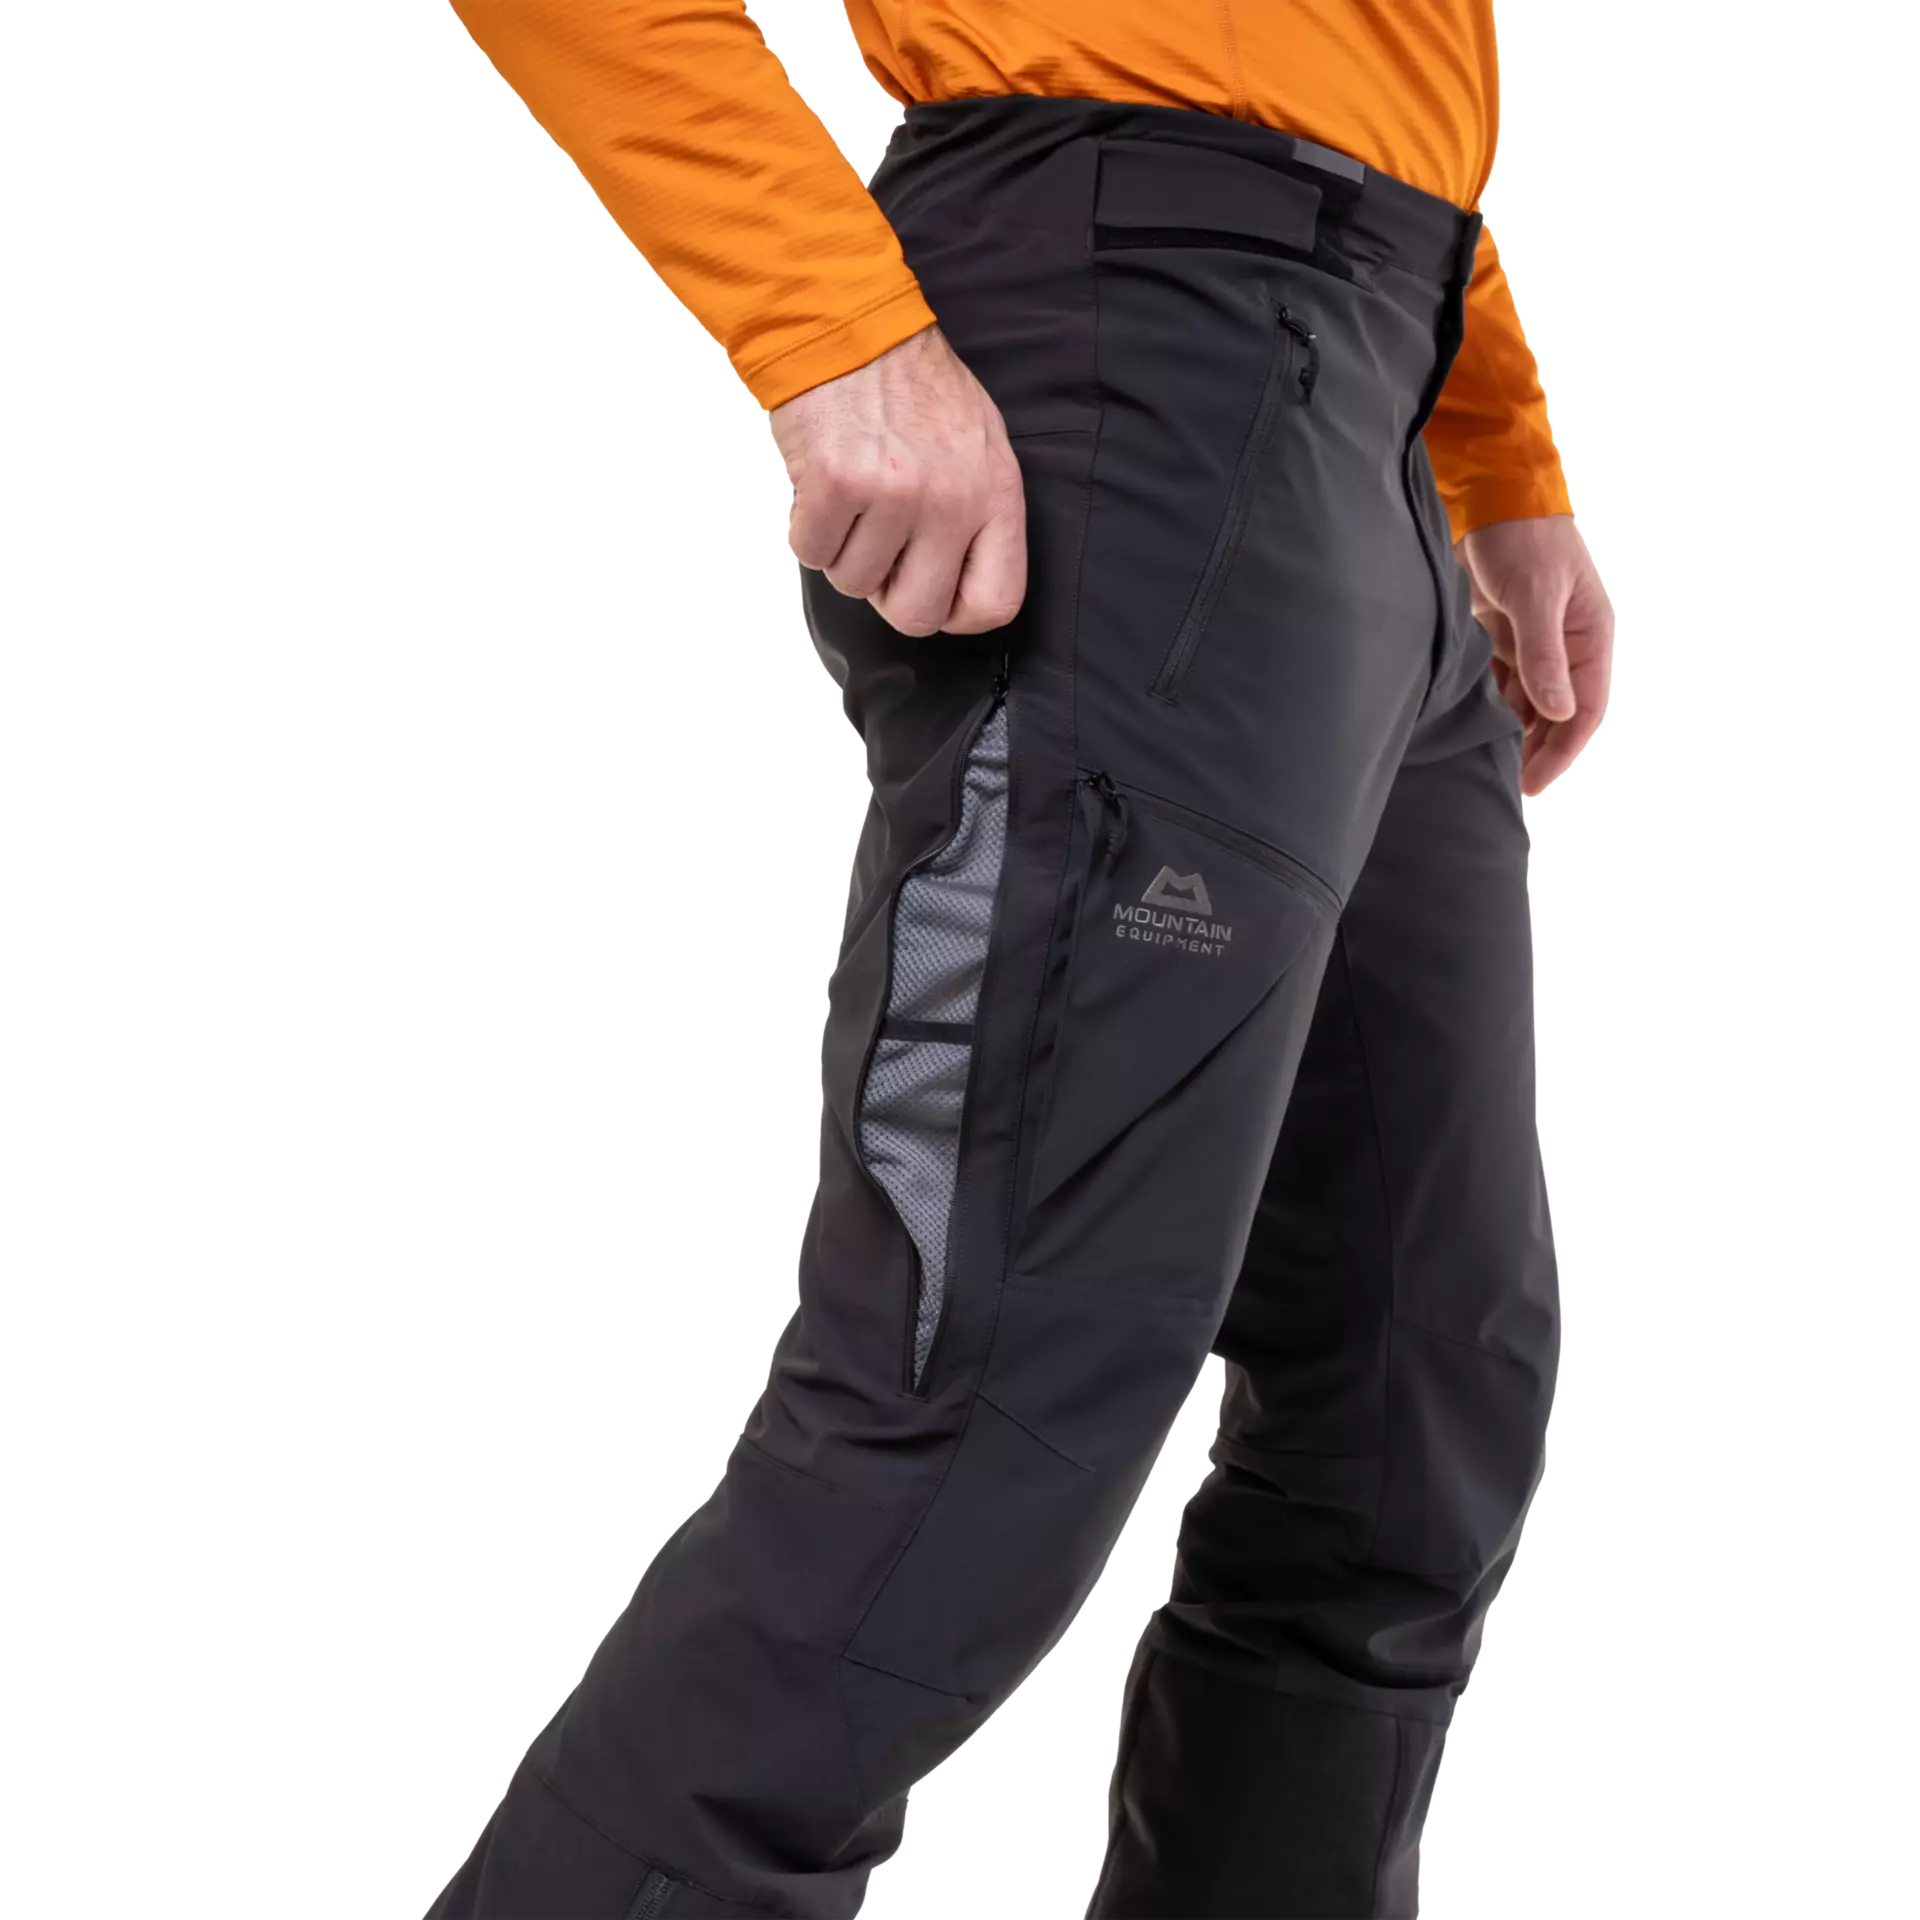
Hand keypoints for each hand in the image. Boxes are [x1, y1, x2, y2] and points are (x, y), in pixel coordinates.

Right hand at [771, 323, 1027, 637]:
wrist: (850, 324)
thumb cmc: (911, 384)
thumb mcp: (978, 442)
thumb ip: (978, 515)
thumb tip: (958, 587)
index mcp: (996, 493)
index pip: (995, 603)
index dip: (954, 612)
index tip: (930, 590)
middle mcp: (952, 500)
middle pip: (918, 615)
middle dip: (888, 592)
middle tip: (878, 550)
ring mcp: (895, 494)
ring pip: (855, 584)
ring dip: (843, 550)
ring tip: (853, 497)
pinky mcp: (838, 484)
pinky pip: (812, 553)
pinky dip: (808, 528)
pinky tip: (823, 486)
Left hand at [1454, 513, 1614, 796]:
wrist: (1488, 499)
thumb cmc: (1524, 536)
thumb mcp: (1535, 595)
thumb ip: (1543, 654)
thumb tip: (1557, 711)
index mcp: (1589, 636)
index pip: (1585, 710)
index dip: (1561, 750)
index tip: (1533, 782)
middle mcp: (1564, 645)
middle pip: (1554, 714)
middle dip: (1533, 749)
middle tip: (1504, 783)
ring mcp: (1531, 643)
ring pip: (1524, 703)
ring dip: (1508, 731)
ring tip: (1483, 761)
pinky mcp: (1500, 637)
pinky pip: (1497, 684)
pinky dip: (1487, 706)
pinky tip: (1469, 726)